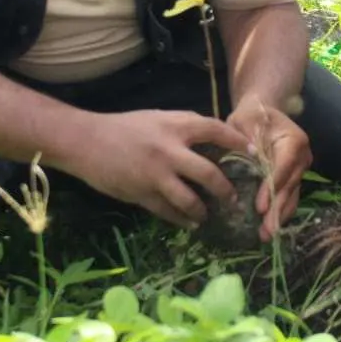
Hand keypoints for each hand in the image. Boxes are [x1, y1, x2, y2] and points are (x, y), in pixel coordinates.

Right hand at [75, 110, 249, 229]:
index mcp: (175, 125)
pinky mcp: (141, 194)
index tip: (254, 154)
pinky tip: (188, 222)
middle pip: (209, 174)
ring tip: (207, 215)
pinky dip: (181, 219)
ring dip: (203, 211)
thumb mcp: (157, 118)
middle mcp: (169, 150)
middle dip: (225, 190)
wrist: (86, 141)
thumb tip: (212, 140)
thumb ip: (183, 128)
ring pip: (190, 200)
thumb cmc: (124, 127)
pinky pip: (168, 212)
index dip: (238, 142)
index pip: (216, 130)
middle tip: (233, 197)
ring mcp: (155, 175)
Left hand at [227, 99, 311, 240]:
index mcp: (294, 140)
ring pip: (291, 196)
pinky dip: (280, 213)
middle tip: (266, 230)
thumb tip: (245, 159)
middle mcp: (302, 157)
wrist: (261, 112)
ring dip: (280, 217)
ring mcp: (300, 170)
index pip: (284, 166)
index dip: (273, 187)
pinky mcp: (292, 179)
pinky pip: (288, 198)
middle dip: (277, 210)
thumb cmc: (251, 116)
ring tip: (267, 235)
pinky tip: (269, 229)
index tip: (260, 207)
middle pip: (290, 186)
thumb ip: (244, 138)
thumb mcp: (244, 120)